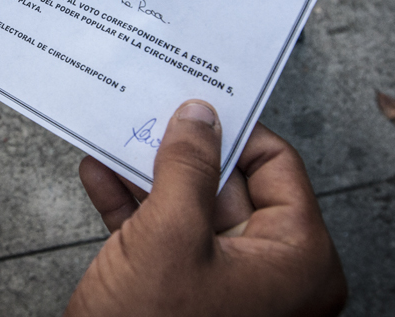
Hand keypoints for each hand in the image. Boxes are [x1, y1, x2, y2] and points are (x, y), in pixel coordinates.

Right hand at [67, 100, 346, 316]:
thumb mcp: (172, 234)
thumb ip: (188, 166)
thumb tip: (200, 116)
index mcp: (294, 260)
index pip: (277, 168)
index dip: (235, 131)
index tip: (200, 102)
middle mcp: (266, 271)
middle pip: (227, 186)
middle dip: (181, 149)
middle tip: (153, 112)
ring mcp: (220, 283)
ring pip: (187, 207)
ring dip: (147, 173)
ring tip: (118, 134)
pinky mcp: (179, 291)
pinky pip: (159, 234)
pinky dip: (129, 205)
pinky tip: (100, 173)